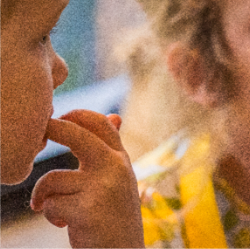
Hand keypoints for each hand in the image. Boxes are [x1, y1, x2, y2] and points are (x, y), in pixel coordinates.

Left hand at [31, 110, 143, 248]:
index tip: (58, 120)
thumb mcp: (119, 179)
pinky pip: (50, 204)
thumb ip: (111, 151)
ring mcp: (102, 187)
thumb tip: (114, 115)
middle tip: (39, 133)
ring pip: (52, 179)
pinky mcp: (86, 210)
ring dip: (43, 197)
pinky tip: (63, 224)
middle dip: (51, 129)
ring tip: (54, 210)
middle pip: (76, 134)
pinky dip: (50, 215)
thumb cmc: (115, 216)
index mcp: (121, 159)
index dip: (76, 115)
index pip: (101, 124)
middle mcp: (115, 167)